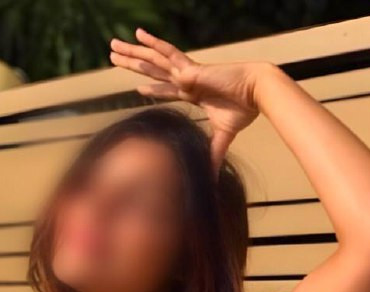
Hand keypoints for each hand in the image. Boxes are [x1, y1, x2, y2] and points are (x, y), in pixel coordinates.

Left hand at [110, 29, 265, 170]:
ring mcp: (187, 72)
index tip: (138, 87)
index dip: (153, 88)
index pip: (168, 89)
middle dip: (133, 64)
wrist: (256, 93)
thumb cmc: (244, 110)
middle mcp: (187, 79)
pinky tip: (138, 33)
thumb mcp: (223, 137)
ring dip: (133, 53)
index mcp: (195, 93)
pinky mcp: (190, 68)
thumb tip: (213, 179)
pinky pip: (168, 52)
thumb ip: (214, 155)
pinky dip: (154, 43)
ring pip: (153, 60)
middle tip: (113, 57)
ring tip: (113, 45)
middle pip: (154, 71)